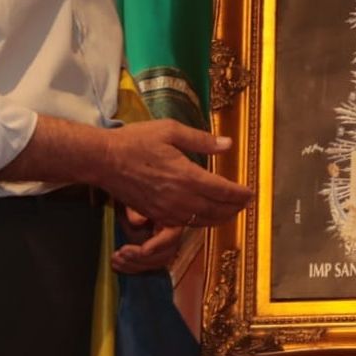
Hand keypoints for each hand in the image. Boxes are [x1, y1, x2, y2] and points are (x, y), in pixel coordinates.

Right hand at [98, 120, 251, 228]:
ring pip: (201, 221)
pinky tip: (203, 216)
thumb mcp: (171, 131)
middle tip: (245, 204)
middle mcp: (179, 198)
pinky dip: (199, 222)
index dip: (240, 194)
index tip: (251, 193)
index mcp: (187, 176)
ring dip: (219, 218)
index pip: (223, 191)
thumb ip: (202, 139)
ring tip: (231, 212)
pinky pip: (183, 224)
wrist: (103, 161)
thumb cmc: (137, 141)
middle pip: (216, 210)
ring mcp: (166, 210)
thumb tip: (228, 144)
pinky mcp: (154, 215)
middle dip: (234, 208)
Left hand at [112, 204, 187, 273]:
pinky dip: (131, 268)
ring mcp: (164, 245)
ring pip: (155, 263)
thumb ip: (136, 210)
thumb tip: (137, 221)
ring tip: (115, 259)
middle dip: (142, 258)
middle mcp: (172, 235)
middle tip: (122, 252)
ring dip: (134, 265)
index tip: (144, 250)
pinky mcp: (154, 253)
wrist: (140, 197)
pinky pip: (147, 266)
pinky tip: (115, 265)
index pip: (171, 236)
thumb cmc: (140, 198)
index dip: (159, 245)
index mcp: (172, 219)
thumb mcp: (137, 199)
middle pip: (165, 254)